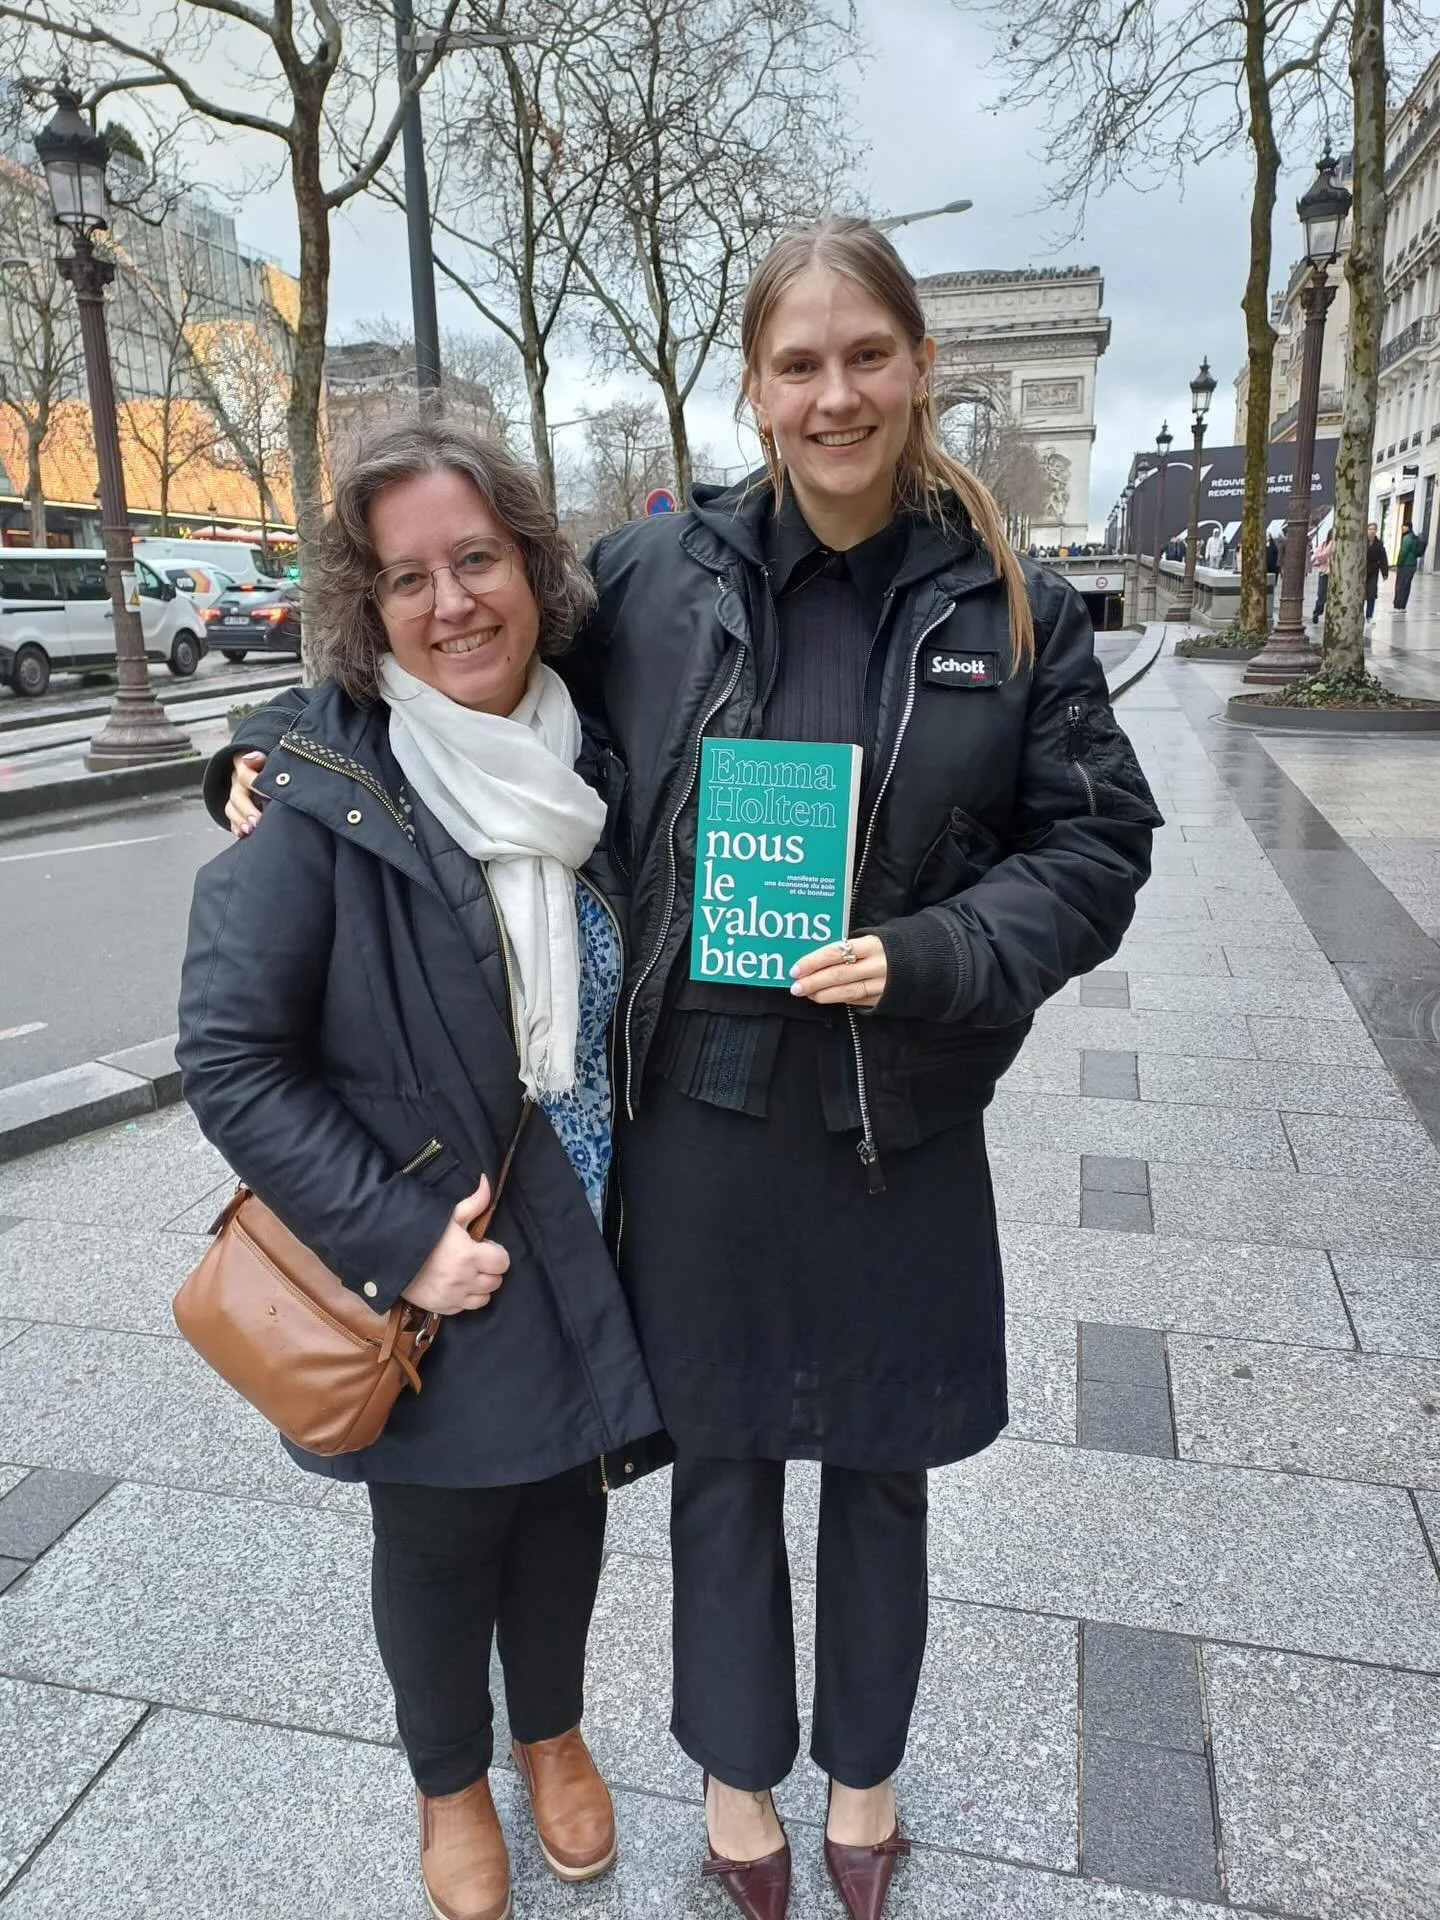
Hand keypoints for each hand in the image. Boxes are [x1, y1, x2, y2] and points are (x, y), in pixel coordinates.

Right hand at [227, 750, 266, 836]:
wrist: (270, 773)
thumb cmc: (272, 766)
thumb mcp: (270, 758)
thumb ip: (261, 758)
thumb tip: (249, 758)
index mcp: (245, 765)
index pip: (244, 774)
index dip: (255, 784)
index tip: (269, 795)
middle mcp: (238, 781)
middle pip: (237, 795)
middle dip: (247, 809)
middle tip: (257, 821)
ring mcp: (235, 795)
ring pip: (231, 808)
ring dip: (240, 820)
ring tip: (250, 830)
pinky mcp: (236, 809)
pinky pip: (231, 819)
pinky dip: (237, 827)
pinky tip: (243, 834)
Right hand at [401, 1176, 510, 1314]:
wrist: (389, 1253)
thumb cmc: (422, 1232)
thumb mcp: (450, 1216)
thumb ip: (475, 1202)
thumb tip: (488, 1182)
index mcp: (469, 1256)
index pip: (503, 1262)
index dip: (496, 1252)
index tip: (483, 1246)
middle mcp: (463, 1281)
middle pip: (496, 1281)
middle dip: (490, 1269)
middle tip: (475, 1259)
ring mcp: (452, 1297)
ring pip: (484, 1298)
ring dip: (480, 1286)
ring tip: (467, 1273)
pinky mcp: (441, 1308)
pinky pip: (465, 1308)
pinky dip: (464, 1298)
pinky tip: (454, 1284)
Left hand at [789, 934, 887, 1008]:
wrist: (930, 961)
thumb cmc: (893, 945)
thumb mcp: (875, 937)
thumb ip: (851, 946)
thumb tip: (818, 957)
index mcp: (872, 944)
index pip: (835, 953)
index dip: (813, 961)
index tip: (795, 968)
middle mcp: (877, 965)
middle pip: (838, 975)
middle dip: (813, 982)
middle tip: (796, 987)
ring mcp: (882, 985)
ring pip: (847, 992)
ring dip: (823, 994)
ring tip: (807, 994)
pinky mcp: (884, 999)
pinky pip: (857, 1000)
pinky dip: (839, 999)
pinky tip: (826, 998)